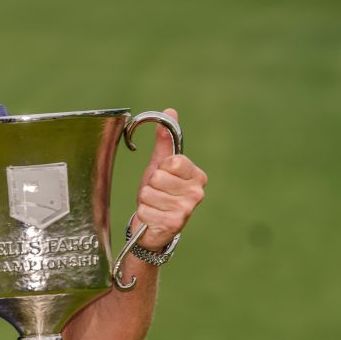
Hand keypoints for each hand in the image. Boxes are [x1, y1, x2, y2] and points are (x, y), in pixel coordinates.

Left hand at [133, 109, 207, 249]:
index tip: (164, 175)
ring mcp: (187, 209)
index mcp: (197, 175)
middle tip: (156, 193)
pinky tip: (152, 217)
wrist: (154, 227)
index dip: (161, 168)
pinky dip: (143, 213)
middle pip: (158, 177)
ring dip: (146, 200)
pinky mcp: (174, 223)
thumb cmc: (158, 193)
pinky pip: (145, 210)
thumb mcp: (160, 166)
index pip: (172, 161)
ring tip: (154, 205)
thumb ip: (164, 141)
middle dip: (150, 185)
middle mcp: (197, 192)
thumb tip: (170, 112)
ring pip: (149, 193)